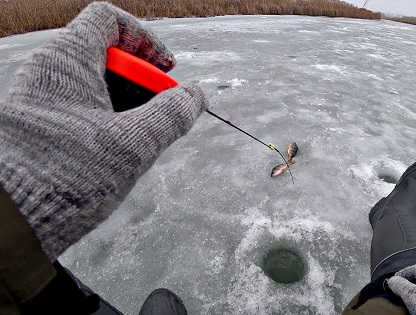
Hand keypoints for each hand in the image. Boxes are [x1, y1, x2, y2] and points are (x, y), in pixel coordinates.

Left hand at [0, 2, 207, 259]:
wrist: (6, 221)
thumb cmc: (65, 174)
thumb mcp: (132, 144)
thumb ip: (171, 115)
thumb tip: (196, 95)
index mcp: (68, 60)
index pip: (109, 20)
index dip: (145, 39)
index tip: (167, 70)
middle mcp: (51, 73)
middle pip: (108, 55)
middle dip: (144, 81)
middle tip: (164, 112)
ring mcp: (45, 100)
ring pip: (98, 85)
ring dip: (131, 104)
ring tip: (146, 137)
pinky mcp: (44, 126)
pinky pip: (85, 109)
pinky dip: (111, 120)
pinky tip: (122, 151)